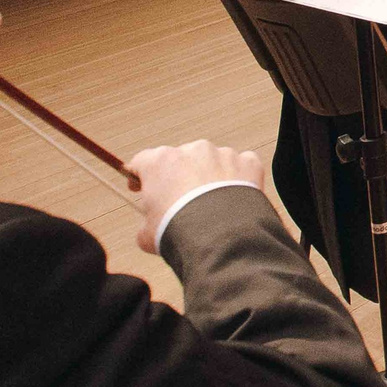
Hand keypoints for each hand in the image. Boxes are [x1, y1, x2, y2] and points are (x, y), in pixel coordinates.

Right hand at [128, 140, 266, 253]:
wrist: (221, 237)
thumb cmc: (179, 232)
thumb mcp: (147, 234)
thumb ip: (146, 223)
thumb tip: (149, 228)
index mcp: (160, 161)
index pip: (142, 161)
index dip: (139, 175)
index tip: (139, 188)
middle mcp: (192, 150)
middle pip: (180, 160)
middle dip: (179, 177)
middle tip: (180, 202)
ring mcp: (222, 154)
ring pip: (212, 162)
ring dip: (210, 178)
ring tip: (213, 206)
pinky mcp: (247, 163)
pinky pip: (241, 167)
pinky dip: (239, 180)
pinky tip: (235, 200)